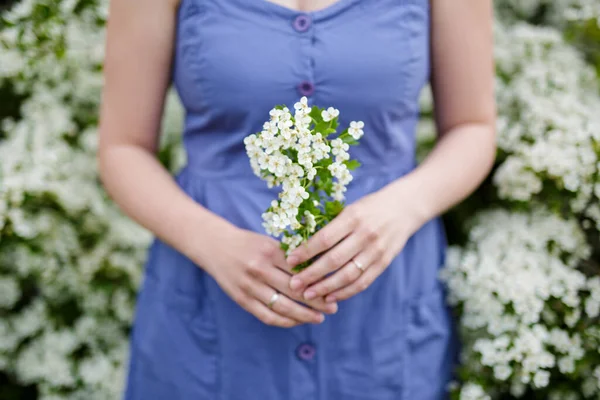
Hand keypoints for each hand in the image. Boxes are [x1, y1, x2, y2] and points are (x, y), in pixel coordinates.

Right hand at [199, 224, 337, 327]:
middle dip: (317, 301)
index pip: (301, 270)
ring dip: (303, 315)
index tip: (334, 288)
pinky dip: (284, 321)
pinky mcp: (241, 299)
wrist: (214, 245)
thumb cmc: (248, 243)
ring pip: (282, 307)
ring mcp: (249, 286)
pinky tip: (296, 321)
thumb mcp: (269, 242)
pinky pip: (266, 315)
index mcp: (270, 251)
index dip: (319, 281)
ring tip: (318, 318)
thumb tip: (319, 268)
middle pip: (294, 291)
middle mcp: (260, 269)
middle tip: (333, 307)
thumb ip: (290, 256)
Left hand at [285, 182, 423, 302]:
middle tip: (294, 284)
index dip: (306, 251)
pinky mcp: (384, 263)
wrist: (405, 207)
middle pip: (334, 260)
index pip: (325, 238)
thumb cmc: (370, 207)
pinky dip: (345, 292)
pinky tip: (330, 297)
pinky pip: (363, 282)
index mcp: (353, 217)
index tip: (290, 261)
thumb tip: (303, 246)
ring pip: (347, 275)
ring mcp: (376, 250)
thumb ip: (332, 226)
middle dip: (311, 275)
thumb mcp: (350, 209)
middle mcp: (365, 235)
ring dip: (326, 288)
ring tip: (308, 295)